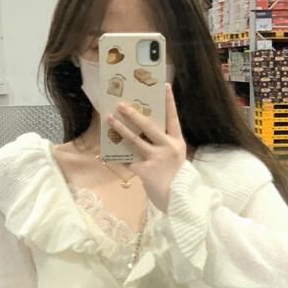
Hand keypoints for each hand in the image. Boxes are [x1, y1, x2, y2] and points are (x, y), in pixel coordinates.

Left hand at [105, 83, 186, 211]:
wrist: (179, 201)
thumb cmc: (177, 181)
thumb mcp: (176, 160)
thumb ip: (164, 148)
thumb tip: (143, 136)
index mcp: (177, 143)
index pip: (173, 118)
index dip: (169, 102)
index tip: (164, 86)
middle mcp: (168, 148)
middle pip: (149, 126)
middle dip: (133, 114)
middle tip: (121, 104)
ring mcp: (156, 158)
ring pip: (135, 139)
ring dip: (120, 128)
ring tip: (109, 119)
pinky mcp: (145, 170)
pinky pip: (128, 161)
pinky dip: (118, 158)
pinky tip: (107, 154)